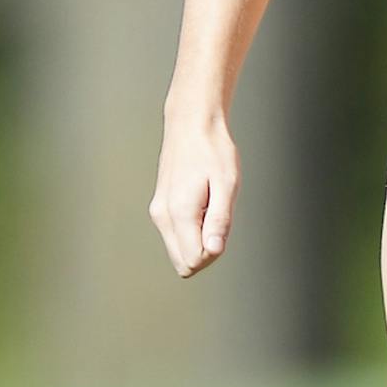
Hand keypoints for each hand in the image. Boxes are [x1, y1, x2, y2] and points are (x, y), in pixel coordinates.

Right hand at [150, 110, 239, 276]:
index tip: (224, 228)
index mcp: (180, 212)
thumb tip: (214, 251)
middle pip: (183, 263)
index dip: (215, 253)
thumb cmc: (212, 149)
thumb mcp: (227, 183)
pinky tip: (202, 204)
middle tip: (220, 221)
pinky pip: (176, 236)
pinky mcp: (159, 207)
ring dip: (199, 241)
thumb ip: (219, 220)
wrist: (191, 123)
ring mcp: (159, 212)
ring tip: (211, 207)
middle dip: (206, 253)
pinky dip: (192, 231)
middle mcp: (163, 216)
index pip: (194, 261)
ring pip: (178, 252)